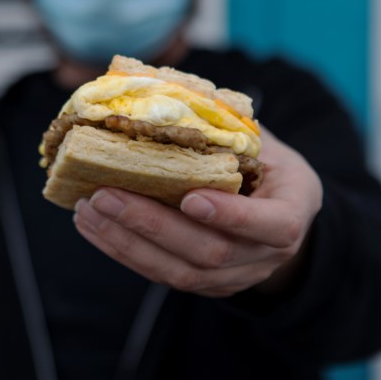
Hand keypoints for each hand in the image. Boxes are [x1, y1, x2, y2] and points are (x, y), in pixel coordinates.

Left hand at [72, 128, 322, 297]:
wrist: (282, 215)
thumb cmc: (270, 167)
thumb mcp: (267, 144)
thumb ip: (230, 130)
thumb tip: (169, 95)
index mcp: (291, 214)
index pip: (271, 225)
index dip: (231, 216)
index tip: (190, 198)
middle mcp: (264, 255)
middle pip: (209, 252)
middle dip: (153, 224)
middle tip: (105, 194)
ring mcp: (233, 276)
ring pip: (178, 271)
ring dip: (127, 241)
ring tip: (88, 210)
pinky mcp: (203, 284)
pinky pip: (161, 274)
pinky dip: (123, 249)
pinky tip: (93, 225)